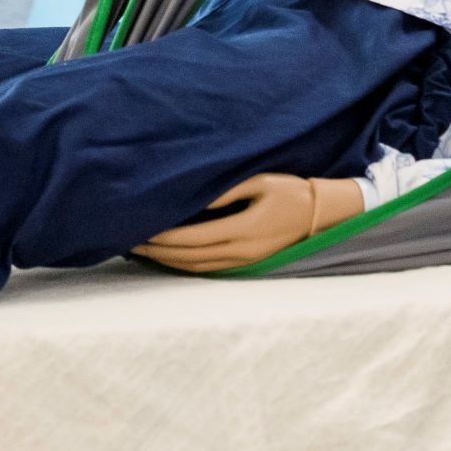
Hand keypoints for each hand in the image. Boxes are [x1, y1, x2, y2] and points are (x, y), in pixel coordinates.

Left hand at [132, 174, 365, 272]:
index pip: (193, 238)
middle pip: (190, 257)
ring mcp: (244, 261)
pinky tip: (170, 259)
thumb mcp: (259, 182)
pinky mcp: (247, 264)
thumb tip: (195, 196)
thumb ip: (226, 191)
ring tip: (143, 252)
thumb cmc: (290, 192)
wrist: (319, 216)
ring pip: (197, 267)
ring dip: (168, 262)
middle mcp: (241, 251)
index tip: (140, 231)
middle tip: (130, 243)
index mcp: (243, 230)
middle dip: (158, 252)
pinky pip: (209, 269)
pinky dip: (185, 265)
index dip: (164, 238)